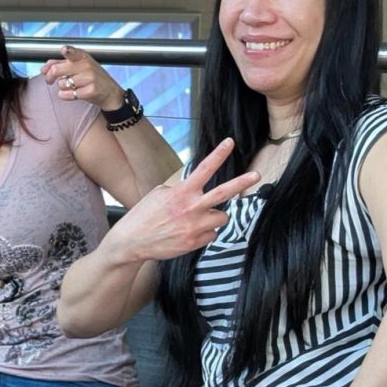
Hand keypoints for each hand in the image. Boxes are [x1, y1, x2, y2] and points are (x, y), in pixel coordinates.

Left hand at [43, 44, 120, 111]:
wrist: (109, 91)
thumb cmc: (90, 76)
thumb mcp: (78, 66)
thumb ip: (59, 63)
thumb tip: (43, 68)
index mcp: (82, 56)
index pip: (73, 52)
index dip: (68, 51)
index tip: (64, 50)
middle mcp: (86, 65)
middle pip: (56, 70)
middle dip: (49, 77)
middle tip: (50, 80)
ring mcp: (89, 78)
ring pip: (61, 84)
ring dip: (62, 87)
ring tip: (72, 86)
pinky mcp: (90, 91)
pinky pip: (66, 95)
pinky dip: (66, 95)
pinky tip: (74, 93)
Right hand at [105, 138, 260, 262]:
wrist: (130, 243)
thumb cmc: (142, 217)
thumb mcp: (157, 195)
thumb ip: (179, 189)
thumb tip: (193, 190)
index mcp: (181, 193)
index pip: (204, 169)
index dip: (219, 154)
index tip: (230, 142)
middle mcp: (190, 208)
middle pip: (223, 193)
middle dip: (241, 182)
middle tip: (256, 175)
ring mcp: (193, 227)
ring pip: (221, 217)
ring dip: (214, 217)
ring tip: (198, 219)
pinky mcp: (194, 242)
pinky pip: (211, 234)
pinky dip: (203, 233)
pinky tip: (188, 233)